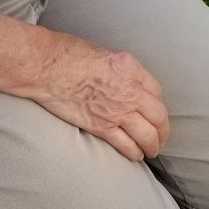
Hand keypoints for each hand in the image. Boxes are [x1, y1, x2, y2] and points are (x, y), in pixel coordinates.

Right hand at [34, 32, 169, 161]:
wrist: (46, 66)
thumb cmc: (66, 53)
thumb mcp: (102, 52)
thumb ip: (117, 69)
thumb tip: (119, 81)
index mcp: (129, 66)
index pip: (155, 89)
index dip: (157, 103)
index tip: (154, 111)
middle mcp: (129, 89)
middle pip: (158, 115)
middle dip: (162, 129)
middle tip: (161, 136)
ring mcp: (117, 110)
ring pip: (147, 134)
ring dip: (153, 145)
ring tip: (152, 150)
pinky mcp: (101, 127)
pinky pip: (127, 145)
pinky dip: (134, 153)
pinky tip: (135, 155)